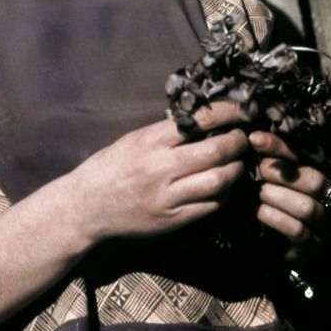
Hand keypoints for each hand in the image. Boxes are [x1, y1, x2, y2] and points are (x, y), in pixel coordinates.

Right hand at [63, 104, 251, 242]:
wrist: (86, 208)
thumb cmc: (112, 168)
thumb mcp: (135, 140)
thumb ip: (169, 132)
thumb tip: (210, 118)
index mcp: (150, 142)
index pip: (201, 120)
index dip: (230, 113)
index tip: (243, 110)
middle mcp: (160, 169)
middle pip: (216, 152)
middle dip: (238, 142)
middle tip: (244, 138)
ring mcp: (168, 197)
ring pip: (219, 181)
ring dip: (237, 169)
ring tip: (238, 161)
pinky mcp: (173, 220)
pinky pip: (211, 205)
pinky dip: (226, 193)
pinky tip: (225, 184)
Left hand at [247, 130, 330, 266]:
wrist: (304, 243)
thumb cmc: (290, 200)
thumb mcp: (289, 178)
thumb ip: (279, 159)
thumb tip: (253, 137)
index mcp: (328, 172)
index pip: (306, 154)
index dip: (280, 146)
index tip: (254, 139)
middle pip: (314, 180)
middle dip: (282, 173)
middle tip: (259, 171)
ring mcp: (325, 222)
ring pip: (306, 207)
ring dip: (278, 197)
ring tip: (259, 193)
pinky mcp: (314, 245)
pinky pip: (297, 230)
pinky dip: (276, 219)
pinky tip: (260, 212)